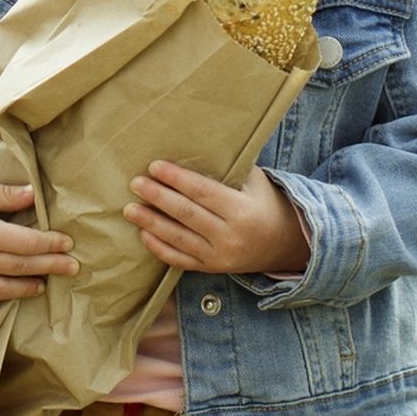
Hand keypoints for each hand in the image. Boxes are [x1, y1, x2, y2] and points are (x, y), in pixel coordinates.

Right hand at [0, 175, 77, 314]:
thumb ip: (4, 195)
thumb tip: (34, 195)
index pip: (25, 243)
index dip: (50, 244)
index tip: (68, 244)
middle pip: (19, 268)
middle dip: (49, 267)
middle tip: (72, 267)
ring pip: (1, 292)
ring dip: (26, 288)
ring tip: (42, 283)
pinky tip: (6, 294)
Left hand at [124, 162, 309, 274]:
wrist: (286, 244)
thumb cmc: (266, 203)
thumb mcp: (255, 182)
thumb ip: (228, 168)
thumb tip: (192, 146)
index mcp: (242, 210)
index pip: (202, 191)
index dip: (176, 178)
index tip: (154, 166)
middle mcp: (230, 236)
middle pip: (186, 214)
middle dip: (158, 197)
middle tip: (136, 183)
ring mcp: (220, 256)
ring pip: (179, 239)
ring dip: (151, 223)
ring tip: (130, 209)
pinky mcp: (212, 269)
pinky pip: (180, 261)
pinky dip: (160, 248)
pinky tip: (144, 234)